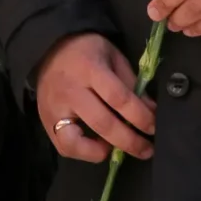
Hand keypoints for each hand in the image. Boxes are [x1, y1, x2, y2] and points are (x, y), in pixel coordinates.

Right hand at [33, 33, 152, 161]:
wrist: (49, 47)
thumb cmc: (87, 51)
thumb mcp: (113, 56)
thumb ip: (131, 83)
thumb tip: (151, 111)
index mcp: (89, 69)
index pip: (118, 98)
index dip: (140, 116)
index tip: (154, 126)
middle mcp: (70, 91)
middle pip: (102, 124)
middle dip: (129, 141)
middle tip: (147, 149)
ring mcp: (55, 108)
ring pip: (77, 142)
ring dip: (102, 152)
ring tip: (119, 151)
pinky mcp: (46, 121)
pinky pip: (64, 146)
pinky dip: (83, 153)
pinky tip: (98, 146)